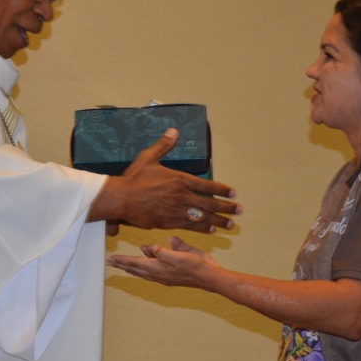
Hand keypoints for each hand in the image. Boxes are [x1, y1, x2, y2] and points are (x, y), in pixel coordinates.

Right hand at [88, 128, 240, 232]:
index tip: (233, 193)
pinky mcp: (169, 222)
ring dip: (218, 220)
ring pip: (203, 216)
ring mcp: (177, 210)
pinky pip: (190, 225)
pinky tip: (210, 229)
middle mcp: (182, 195)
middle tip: (239, 210)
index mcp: (179, 179)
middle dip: (226, 207)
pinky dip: (202, 227)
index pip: (207, 185)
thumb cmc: (134, 178)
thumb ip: (164, 145)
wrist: (121, 198)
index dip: (222, 190)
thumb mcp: (149, 157)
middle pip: (210, 203)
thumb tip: (174, 131)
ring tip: (230, 224)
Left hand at [108, 236, 218, 288]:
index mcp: (158, 268)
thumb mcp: (180, 254)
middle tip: (110, 262)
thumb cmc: (196, 265)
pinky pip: (151, 272)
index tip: (111, 259)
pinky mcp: (169, 276)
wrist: (209, 277)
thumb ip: (164, 251)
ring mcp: (164, 276)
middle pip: (136, 269)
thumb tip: (151, 248)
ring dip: (131, 267)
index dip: (123, 260)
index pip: (135, 263)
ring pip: (142, 271)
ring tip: (121, 263)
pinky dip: (143, 267)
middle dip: (123, 265)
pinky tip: (144, 262)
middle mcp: (158, 274)